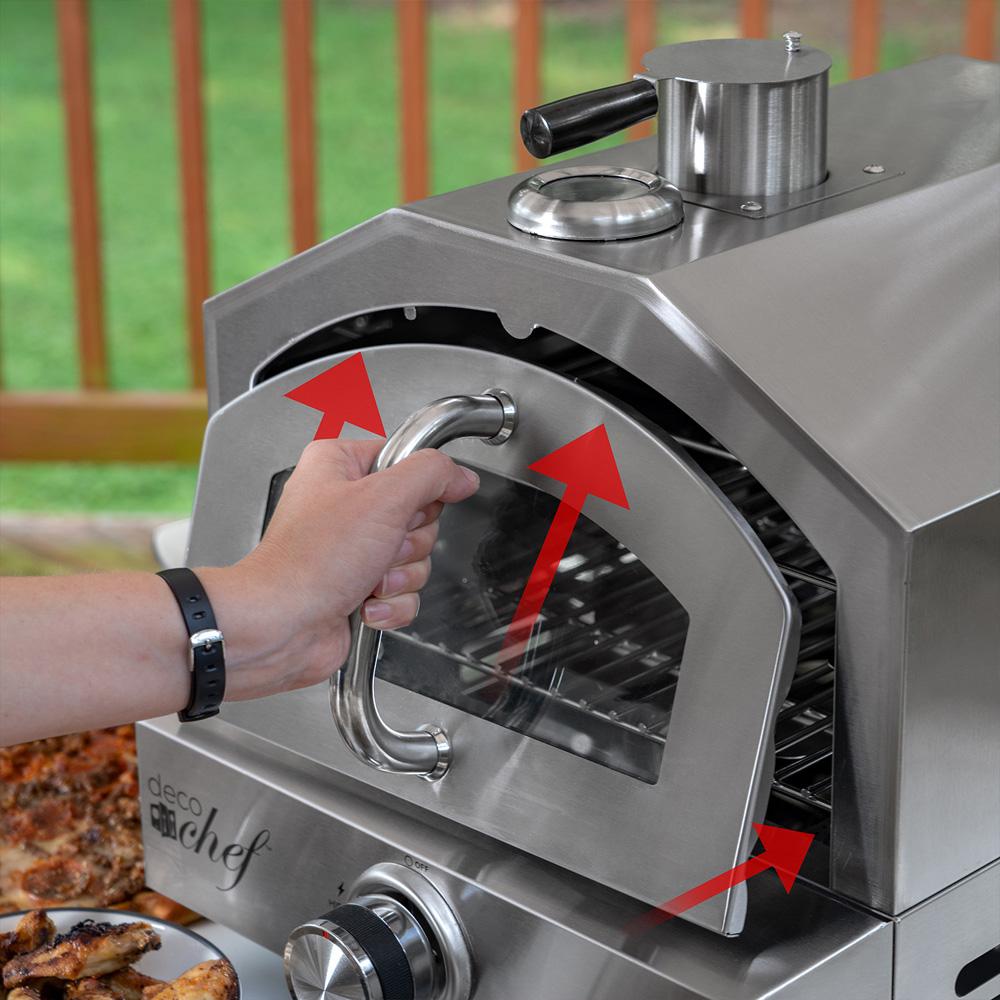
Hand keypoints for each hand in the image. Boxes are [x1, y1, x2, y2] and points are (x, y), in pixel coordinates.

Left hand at [199, 438, 479, 700]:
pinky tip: (365, 604)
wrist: (281, 627)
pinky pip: (404, 591)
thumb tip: (460, 475)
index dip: (419, 489)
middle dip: (409, 542)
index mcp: (339, 465)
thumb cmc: (309, 562)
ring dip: (400, 576)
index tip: (408, 507)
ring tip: (367, 580)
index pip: (408, 461)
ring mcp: (351, 548)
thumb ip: (431, 475)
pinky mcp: (359, 586)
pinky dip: (391, 603)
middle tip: (381, 548)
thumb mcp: (383, 499)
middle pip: (419, 514)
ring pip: (415, 556)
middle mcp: (344, 503)